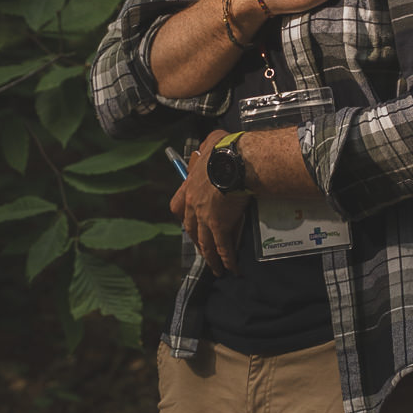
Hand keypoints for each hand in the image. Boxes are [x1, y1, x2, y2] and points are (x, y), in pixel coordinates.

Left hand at [170, 128, 247, 274]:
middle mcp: (194, 205)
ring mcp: (206, 218)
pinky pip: (223, 247)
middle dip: (197, 241)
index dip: (182, 217)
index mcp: (190, 186)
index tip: (188, 223)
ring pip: (205, 243)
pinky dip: (227, 260)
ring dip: (211, 257)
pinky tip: (231, 269)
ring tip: (217, 268)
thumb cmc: (225, 149)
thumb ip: (206, 149)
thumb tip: (207, 148)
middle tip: (204, 250)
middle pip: (190, 229)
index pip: (178, 207)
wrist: (235, 161)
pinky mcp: (221, 226)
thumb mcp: (210, 143)